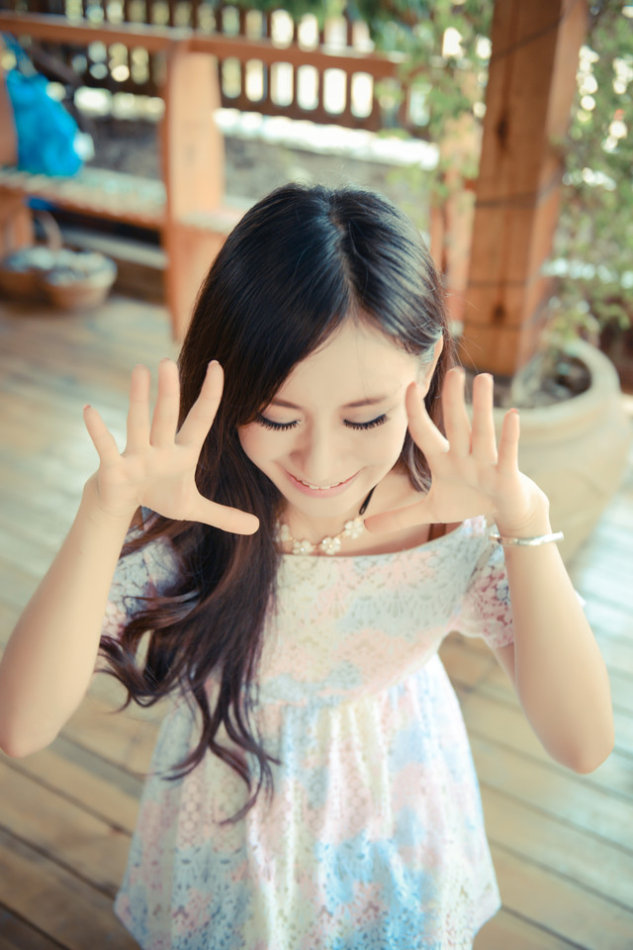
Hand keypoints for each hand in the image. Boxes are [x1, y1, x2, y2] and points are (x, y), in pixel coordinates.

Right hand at [83, 359, 258, 533]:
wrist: (124, 503)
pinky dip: (97, 431)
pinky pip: (105, 447)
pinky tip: (89, 410)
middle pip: (167, 416)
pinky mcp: (115, 468)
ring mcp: (137, 455)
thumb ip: (224, 515)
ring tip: (139, 369)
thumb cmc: (159, 495)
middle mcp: (160, 448)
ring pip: (138, 423)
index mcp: (183, 452)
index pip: (200, 419)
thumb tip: (256, 526)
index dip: (210, 395)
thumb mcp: (194, 508)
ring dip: (138, 399)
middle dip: (169, 391)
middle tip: (169, 361)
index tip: (217, 366)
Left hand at [365, 368, 548, 536]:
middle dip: (452, 400)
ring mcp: (485, 463)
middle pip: (456, 424)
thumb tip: (367, 526)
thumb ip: (400, 517)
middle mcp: (464, 455)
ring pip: (482, 432)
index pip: (425, 433)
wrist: (506, 511)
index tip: (408, 386)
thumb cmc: (468, 501)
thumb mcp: (431, 511)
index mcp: (443, 461)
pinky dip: (510, 436)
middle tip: (453, 371)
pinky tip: (513, 415)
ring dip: (483, 407)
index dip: (415, 413)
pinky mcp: (506, 474)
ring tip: (484, 378)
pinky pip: (507, 453)